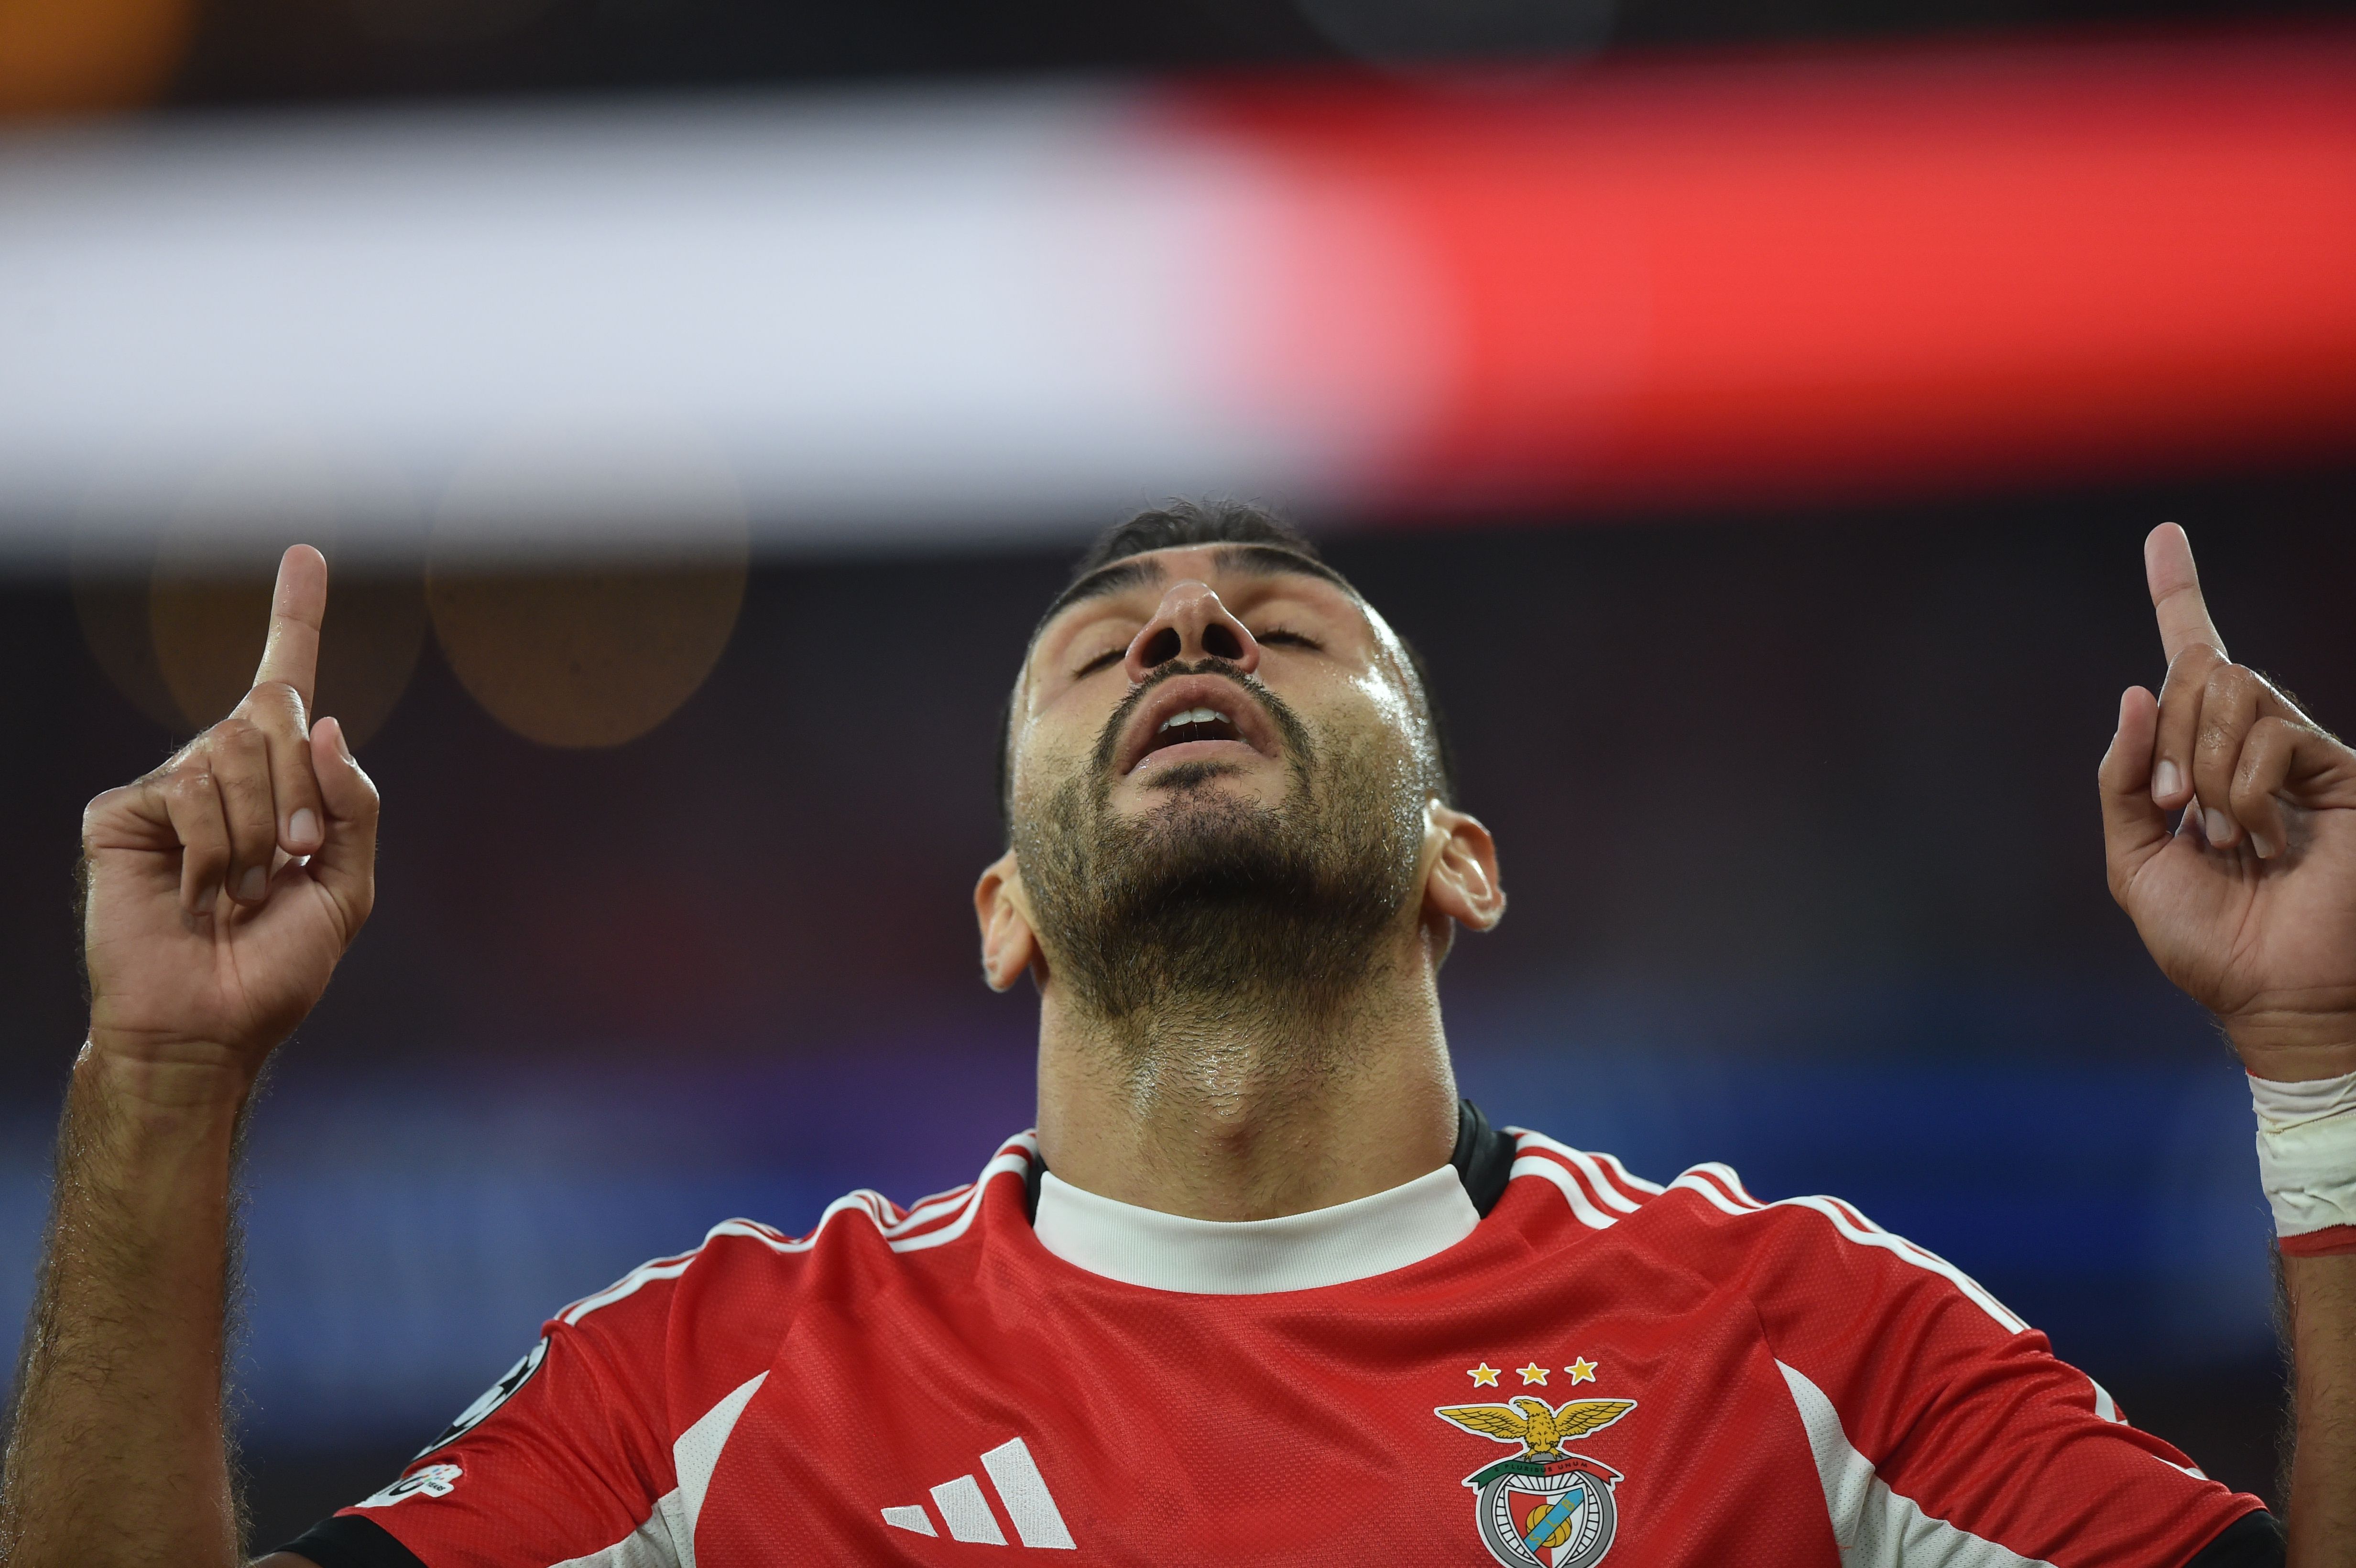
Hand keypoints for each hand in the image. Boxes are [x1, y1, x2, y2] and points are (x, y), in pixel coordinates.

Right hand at [79, 546, 379, 1096]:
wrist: (209, 1023)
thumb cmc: (276, 964)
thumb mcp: (347, 885)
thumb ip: (352, 803)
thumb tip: (323, 723)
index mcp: (278, 782)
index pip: (287, 683)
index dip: (298, 616)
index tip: (307, 554)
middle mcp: (221, 770)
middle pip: (275, 715)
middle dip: (300, 794)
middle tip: (290, 860)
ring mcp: (169, 787)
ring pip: (235, 754)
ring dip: (259, 833)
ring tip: (241, 890)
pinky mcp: (123, 811)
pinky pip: (192, 792)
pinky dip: (213, 850)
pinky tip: (196, 894)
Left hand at [2100, 524, 2355, 1080]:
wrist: (2273, 993)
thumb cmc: (2209, 939)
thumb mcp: (2133, 859)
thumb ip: (2122, 777)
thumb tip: (2139, 688)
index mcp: (2199, 760)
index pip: (2191, 662)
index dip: (2179, 595)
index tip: (2165, 535)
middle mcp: (2251, 745)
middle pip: (2198, 672)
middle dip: (2168, 738)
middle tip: (2175, 810)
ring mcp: (2298, 754)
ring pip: (2233, 690)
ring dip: (2204, 766)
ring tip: (2223, 835)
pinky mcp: (2338, 770)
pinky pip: (2271, 735)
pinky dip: (2244, 790)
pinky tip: (2261, 839)